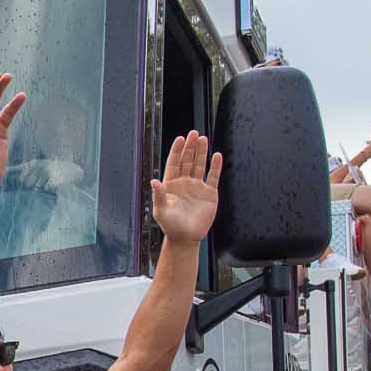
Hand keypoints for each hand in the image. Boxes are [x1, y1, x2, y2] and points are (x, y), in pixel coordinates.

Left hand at [150, 131, 221, 245]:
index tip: (180, 138)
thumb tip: (154, 180)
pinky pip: (213, 176)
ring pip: (200, 165)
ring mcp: (197, 187)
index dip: (177, 151)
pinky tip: (216, 155)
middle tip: (194, 133)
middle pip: (187, 160)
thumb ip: (158, 195)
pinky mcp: (209, 193)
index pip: (174, 163)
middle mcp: (184, 183)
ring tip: (203, 139)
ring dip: (201, 152)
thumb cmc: (171, 226)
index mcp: (171, 184)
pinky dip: (215, 166)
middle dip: (190, 147)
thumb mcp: (161, 211)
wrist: (186, 238)